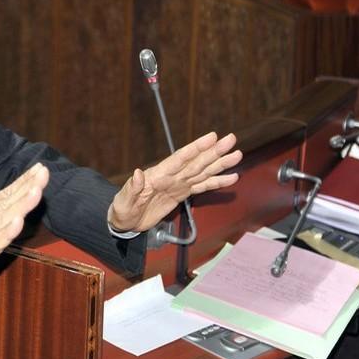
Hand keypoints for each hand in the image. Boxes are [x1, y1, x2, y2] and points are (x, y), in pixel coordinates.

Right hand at [0, 162, 48, 300]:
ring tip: (36, 191)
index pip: (7, 193)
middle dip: (27, 186)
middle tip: (44, 171)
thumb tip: (18, 203)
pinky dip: (5, 234)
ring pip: (3, 219)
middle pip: (7, 201)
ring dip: (20, 204)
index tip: (41, 167)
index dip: (25, 180)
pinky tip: (17, 224)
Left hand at [108, 132, 241, 232]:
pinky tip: (231, 177)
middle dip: (215, 151)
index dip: (196, 147)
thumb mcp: (123, 201)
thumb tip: (138, 172)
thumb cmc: (122, 210)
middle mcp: (171, 176)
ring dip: (220, 163)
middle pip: (197, 161)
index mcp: (158, 175)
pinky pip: (202, 187)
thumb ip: (132, 188)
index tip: (212, 137)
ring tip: (237, 154)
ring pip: (203, 171)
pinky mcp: (181, 193)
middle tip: (231, 139)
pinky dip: (217, 182)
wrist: (124, 222)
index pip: (180, 158)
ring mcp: (178, 184)